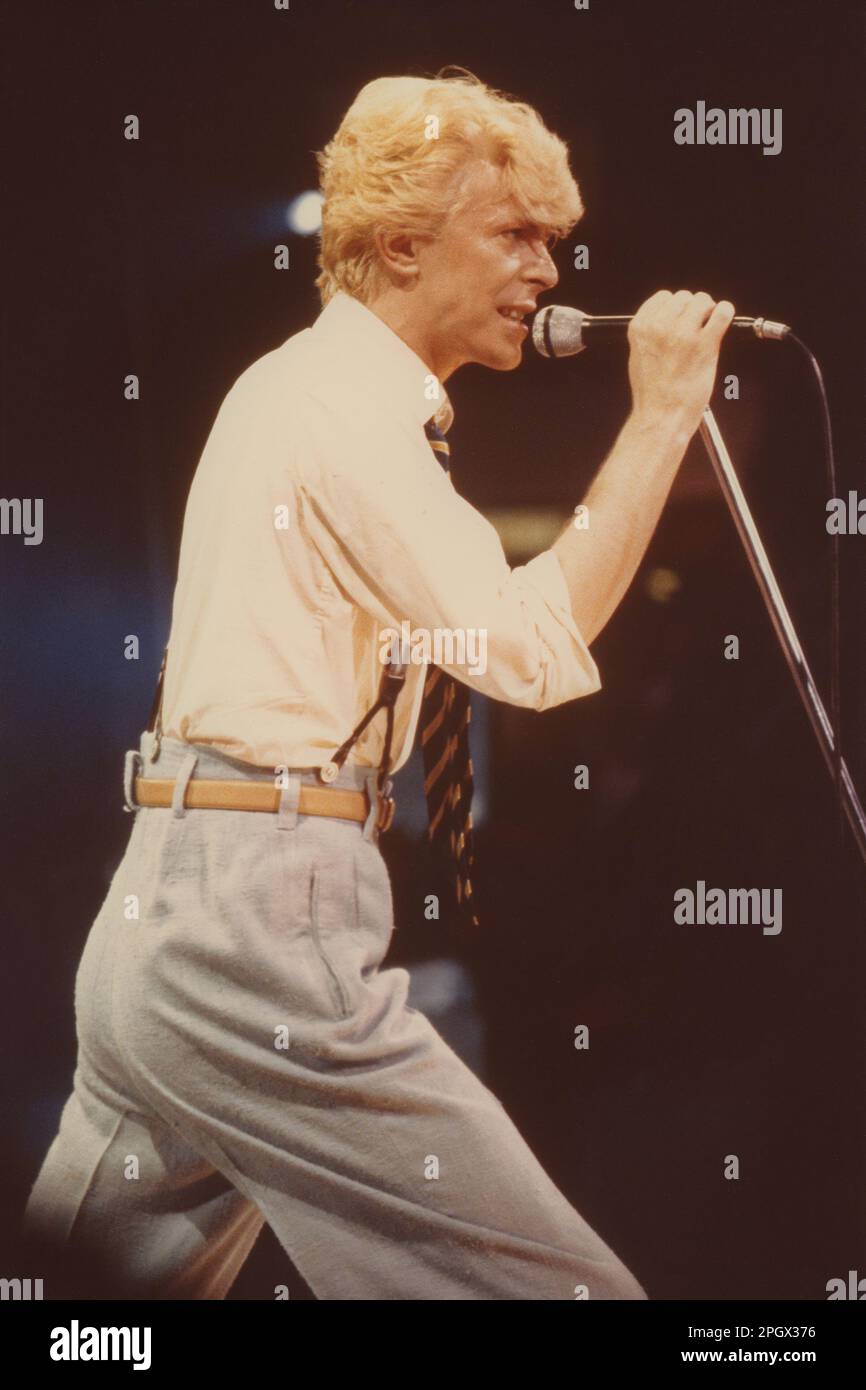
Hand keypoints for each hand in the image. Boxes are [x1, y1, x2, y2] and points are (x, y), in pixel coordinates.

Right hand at [626, 289, 735, 438]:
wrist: (662, 417)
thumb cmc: (652, 394)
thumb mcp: (638, 357)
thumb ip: (651, 334)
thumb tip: (670, 318)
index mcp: (640, 328)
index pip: (663, 297)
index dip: (676, 307)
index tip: (682, 318)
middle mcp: (660, 327)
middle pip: (684, 297)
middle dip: (693, 309)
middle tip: (698, 326)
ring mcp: (683, 334)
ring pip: (703, 301)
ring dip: (709, 310)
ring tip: (708, 327)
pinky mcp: (705, 344)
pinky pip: (722, 312)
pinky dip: (725, 312)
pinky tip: (722, 320)